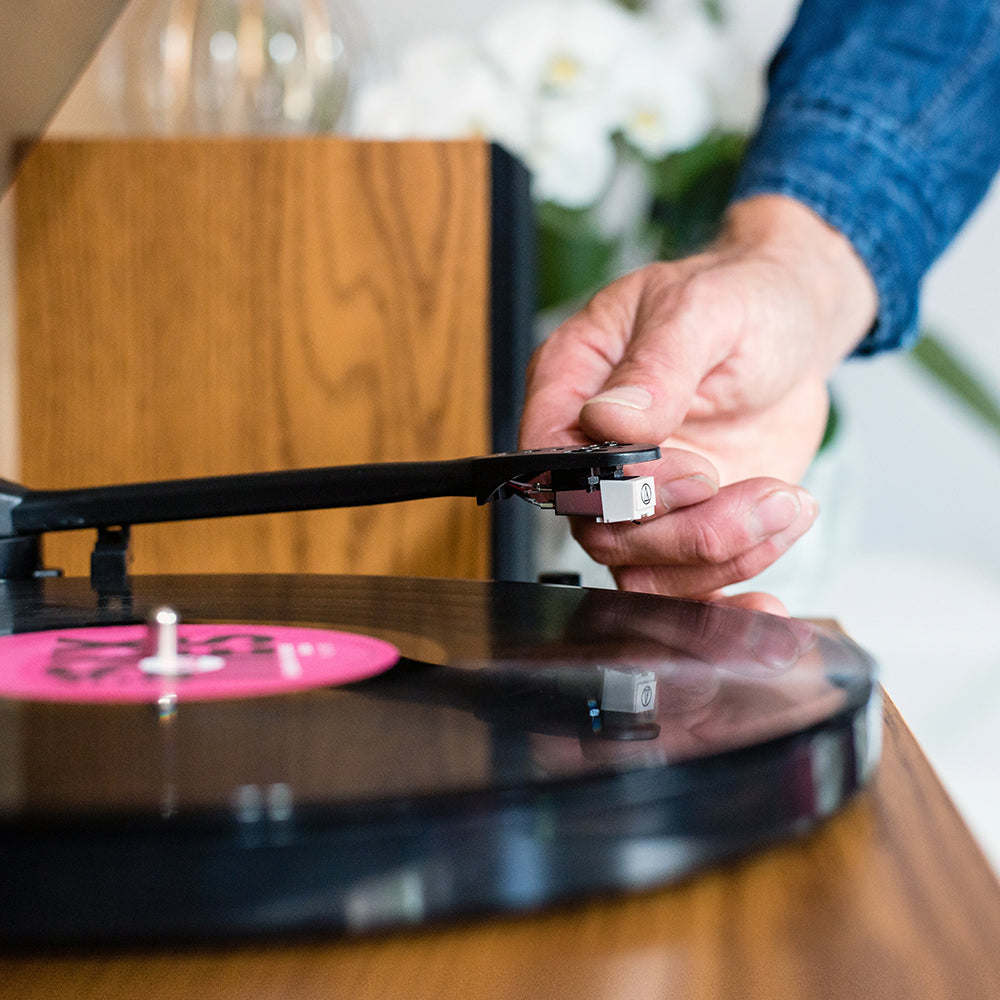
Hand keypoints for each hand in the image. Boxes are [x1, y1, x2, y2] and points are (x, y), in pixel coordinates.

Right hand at [519, 195, 877, 607]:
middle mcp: (595, 452)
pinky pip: (689, 584)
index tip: (692, 466)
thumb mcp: (703, 309)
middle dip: (682, 526)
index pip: (552, 460)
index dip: (611, 484)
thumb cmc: (738, 300)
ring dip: (720, 553)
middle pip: (600, 530)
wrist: (793, 329)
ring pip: (643, 570)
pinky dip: (735, 580)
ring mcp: (640, 497)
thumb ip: (657, 366)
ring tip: (784, 502)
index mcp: (573, 385)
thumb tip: (609, 421)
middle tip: (748, 486)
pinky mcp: (685, 524)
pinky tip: (776, 559)